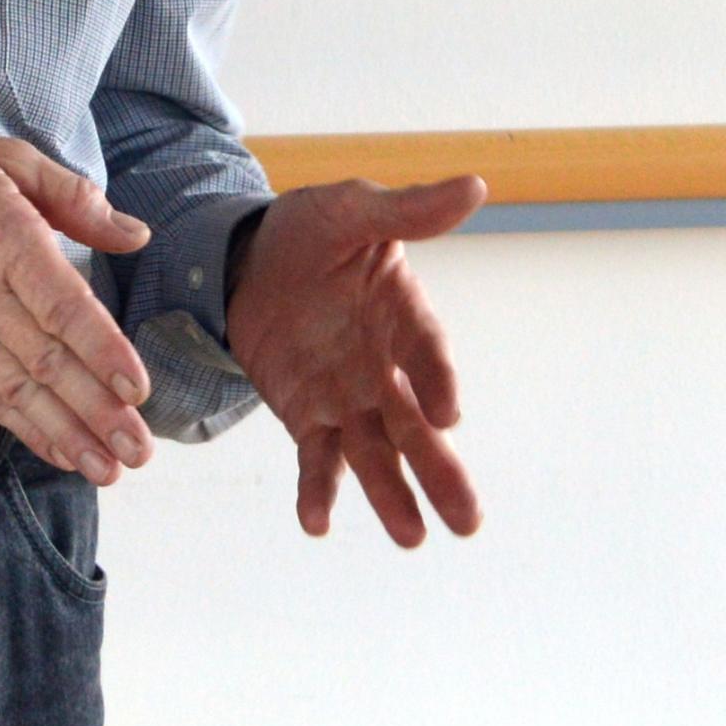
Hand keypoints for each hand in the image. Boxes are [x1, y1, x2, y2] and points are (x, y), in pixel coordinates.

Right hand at [0, 124, 155, 481]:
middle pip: (43, 361)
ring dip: (63, 433)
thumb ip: (74, 199)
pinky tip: (59, 451)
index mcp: (4, 238)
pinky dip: (22, 426)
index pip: (60, 306)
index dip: (101, 350)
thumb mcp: (8, 159)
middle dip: (95, 411)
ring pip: (14, 388)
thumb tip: (135, 234)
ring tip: (107, 468)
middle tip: (137, 450)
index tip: (137, 389)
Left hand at [229, 177, 486, 545]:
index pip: (428, 355)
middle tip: (469, 523)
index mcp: (406, 318)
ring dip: (392, 497)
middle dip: (441, 473)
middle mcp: (385, 368)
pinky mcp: (307, 413)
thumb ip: (405, 210)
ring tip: (414, 540)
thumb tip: (474, 185)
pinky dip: (318, 490)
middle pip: (417, 427)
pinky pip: (316, 457)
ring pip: (375, 455)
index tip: (447, 415)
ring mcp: (347, 396)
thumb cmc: (313, 230)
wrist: (250, 255)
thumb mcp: (351, 209)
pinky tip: (316, 524)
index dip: (438, 383)